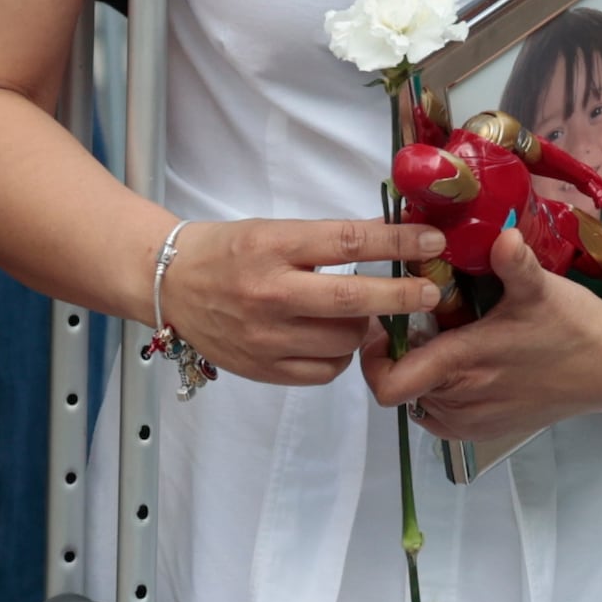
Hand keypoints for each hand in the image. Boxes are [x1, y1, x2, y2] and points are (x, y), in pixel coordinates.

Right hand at [160, 213, 447, 385]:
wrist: (170, 284)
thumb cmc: (228, 252)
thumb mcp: (276, 230)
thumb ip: (331, 239)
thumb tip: (396, 237)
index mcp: (273, 246)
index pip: (348, 242)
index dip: (397, 242)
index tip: (432, 242)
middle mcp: (269, 293)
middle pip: (353, 300)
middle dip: (401, 296)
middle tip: (429, 292)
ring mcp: (265, 337)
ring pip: (344, 340)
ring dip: (365, 327)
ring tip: (359, 313)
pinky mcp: (263, 369)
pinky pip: (326, 370)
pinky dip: (340, 355)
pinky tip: (332, 338)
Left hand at [360, 222, 601, 445]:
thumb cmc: (572, 326)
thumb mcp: (542, 288)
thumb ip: (515, 263)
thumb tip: (502, 236)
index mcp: (463, 365)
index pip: (389, 382)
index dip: (373, 356)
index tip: (382, 324)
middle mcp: (461, 401)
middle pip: (400, 385)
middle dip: (399, 354)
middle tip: (417, 319)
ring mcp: (472, 421)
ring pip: (419, 400)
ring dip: (420, 373)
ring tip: (439, 339)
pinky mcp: (485, 431)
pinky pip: (441, 416)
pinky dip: (438, 393)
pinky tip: (459, 365)